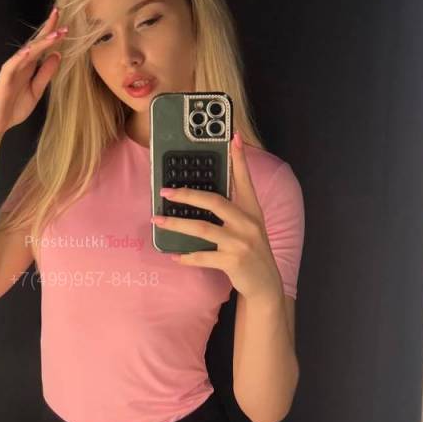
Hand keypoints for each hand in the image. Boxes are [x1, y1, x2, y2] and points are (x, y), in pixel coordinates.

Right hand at [0, 6, 66, 136]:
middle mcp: (20, 64)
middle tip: (59, 13)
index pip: (42, 46)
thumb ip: (46, 74)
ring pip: (26, 52)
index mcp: (29, 66)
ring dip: (40, 42)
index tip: (65, 21)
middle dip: (47, 29)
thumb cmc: (14, 106)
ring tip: (54, 34)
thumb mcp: (37, 90)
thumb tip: (57, 55)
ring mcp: (11, 70)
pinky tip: (28, 50)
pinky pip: (11, 66)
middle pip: (35, 43)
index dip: (52, 33)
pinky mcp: (4, 80)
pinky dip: (19, 57)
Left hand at [151, 132, 282, 302]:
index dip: (239, 158)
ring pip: (202, 228)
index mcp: (252, 210)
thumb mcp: (249, 226)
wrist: (265, 284)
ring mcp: (241, 242)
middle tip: (165, 191)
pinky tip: (175, 255)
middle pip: (214, 201)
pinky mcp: (233, 261)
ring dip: (176, 224)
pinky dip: (187, 257)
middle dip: (187, 194)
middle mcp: (248, 222)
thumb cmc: (251, 251)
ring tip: (158, 220)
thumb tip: (206, 195)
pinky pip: (203, 256)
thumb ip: (233, 208)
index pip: (244, 179)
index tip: (232, 136)